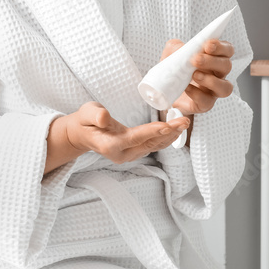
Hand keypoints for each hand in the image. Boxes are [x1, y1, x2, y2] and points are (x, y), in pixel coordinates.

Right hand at [67, 101, 189, 164]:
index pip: (135, 138)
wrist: (83, 134)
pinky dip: (166, 137)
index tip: (168, 124)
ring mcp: (129, 155)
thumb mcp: (86, 113)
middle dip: (169, 132)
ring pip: (154, 146)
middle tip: (185, 120)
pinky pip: (153, 146)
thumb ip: (95, 115)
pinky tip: (175, 129)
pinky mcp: (135, 152)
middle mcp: (122, 154)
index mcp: (111, 145)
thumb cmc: (85, 122)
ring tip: (184, 123)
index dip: (152, 131)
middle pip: (150, 143)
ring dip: (171, 135)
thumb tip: (105, 118)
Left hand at [159, 38, 234, 117]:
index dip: (221, 47)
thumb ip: (176, 47)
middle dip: (212, 61)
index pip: (227, 50)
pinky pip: (207, 101)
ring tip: (195, 75)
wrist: (166, 92)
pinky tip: (187, 88)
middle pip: (227, 66)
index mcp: (214, 58)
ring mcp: (213, 91)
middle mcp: (217, 74)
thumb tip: (180, 47)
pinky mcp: (205, 104)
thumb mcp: (172, 54)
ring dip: (211, 80)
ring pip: (226, 87)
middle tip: (196, 59)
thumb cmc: (175, 71)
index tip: (208, 45)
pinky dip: (197, 94)